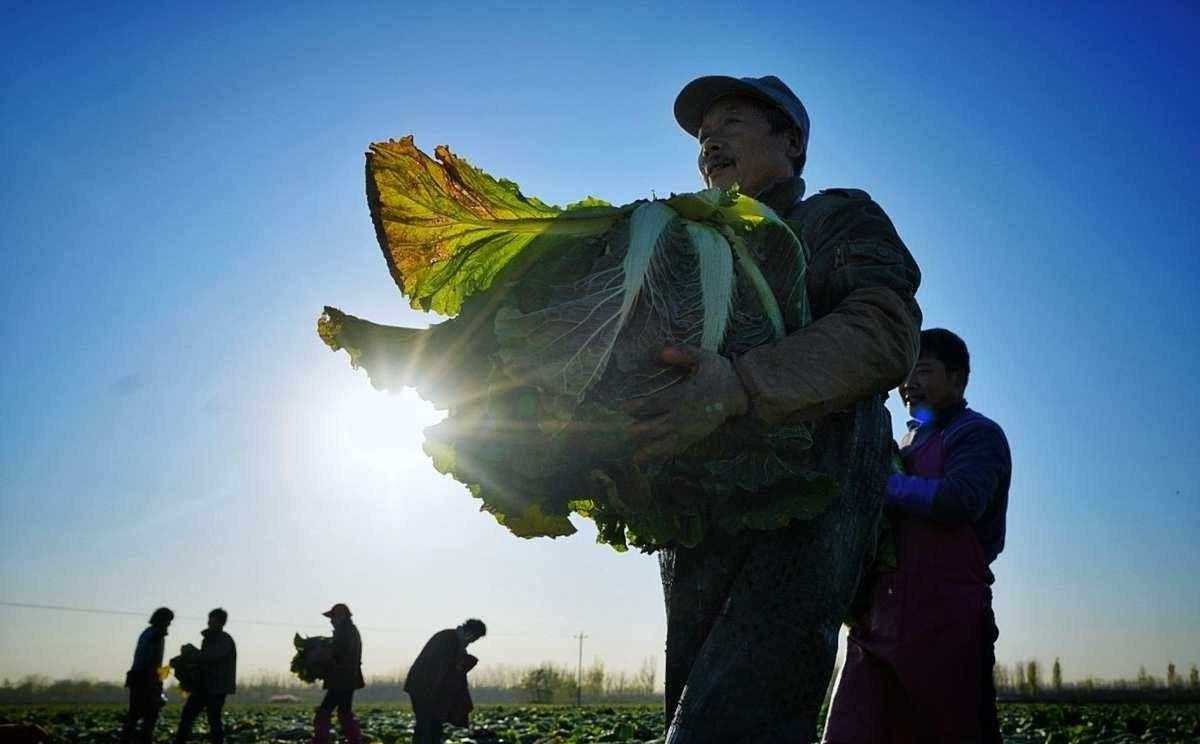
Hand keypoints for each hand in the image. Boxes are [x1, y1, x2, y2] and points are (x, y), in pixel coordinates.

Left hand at [622, 345, 748, 463]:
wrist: (741, 392)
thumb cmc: (720, 373)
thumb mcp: (704, 357)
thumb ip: (683, 353)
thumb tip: (662, 351)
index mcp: (685, 395)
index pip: (659, 402)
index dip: (640, 406)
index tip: (623, 408)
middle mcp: (686, 414)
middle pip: (660, 425)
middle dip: (643, 430)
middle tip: (627, 433)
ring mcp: (691, 428)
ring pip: (668, 441)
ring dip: (651, 449)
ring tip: (636, 458)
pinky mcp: (696, 436)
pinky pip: (678, 447)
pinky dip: (664, 454)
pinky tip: (651, 459)